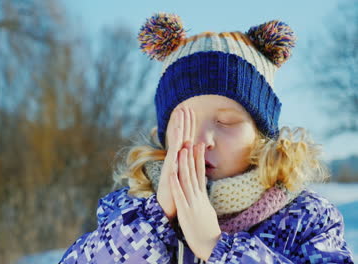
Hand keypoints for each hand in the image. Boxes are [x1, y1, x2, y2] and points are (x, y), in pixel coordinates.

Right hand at [156, 107, 192, 221]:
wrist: (167, 207)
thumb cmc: (176, 194)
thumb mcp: (183, 176)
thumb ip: (186, 165)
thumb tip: (191, 155)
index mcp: (179, 159)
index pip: (185, 139)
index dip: (188, 126)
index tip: (189, 113)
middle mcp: (175, 159)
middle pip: (181, 136)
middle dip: (183, 121)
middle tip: (185, 106)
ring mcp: (172, 163)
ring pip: (177, 142)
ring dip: (179, 127)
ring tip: (181, 114)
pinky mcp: (171, 170)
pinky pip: (175, 154)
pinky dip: (177, 144)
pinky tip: (180, 133)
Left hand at [170, 115, 220, 260]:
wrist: (211, 245)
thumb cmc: (208, 231)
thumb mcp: (206, 211)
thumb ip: (203, 201)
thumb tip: (203, 194)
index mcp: (202, 196)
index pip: (201, 173)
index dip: (199, 158)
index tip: (198, 145)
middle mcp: (198, 196)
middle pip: (195, 172)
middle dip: (192, 155)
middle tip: (191, 139)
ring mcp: (192, 202)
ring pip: (187, 179)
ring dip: (185, 164)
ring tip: (183, 149)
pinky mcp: (186, 210)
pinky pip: (179, 194)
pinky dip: (175, 182)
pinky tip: (172, 172)